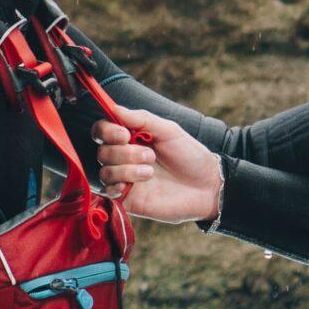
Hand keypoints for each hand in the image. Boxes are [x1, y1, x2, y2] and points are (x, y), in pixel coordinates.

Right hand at [101, 108, 222, 223]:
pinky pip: (106, 192)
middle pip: (102, 152)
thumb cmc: (190, 156)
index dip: (107, 131)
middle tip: (150, 156)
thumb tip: (114, 108)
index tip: (124, 135)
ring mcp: (125, 179)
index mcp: (131, 139)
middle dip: (125, 153)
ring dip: (126, 170)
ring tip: (150, 172)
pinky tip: (129, 187)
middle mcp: (124, 158)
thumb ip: (141, 118)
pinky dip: (113, 187)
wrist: (206, 186)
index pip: (102, 131)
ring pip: (105, 172)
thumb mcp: (168, 130)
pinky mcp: (127, 199)